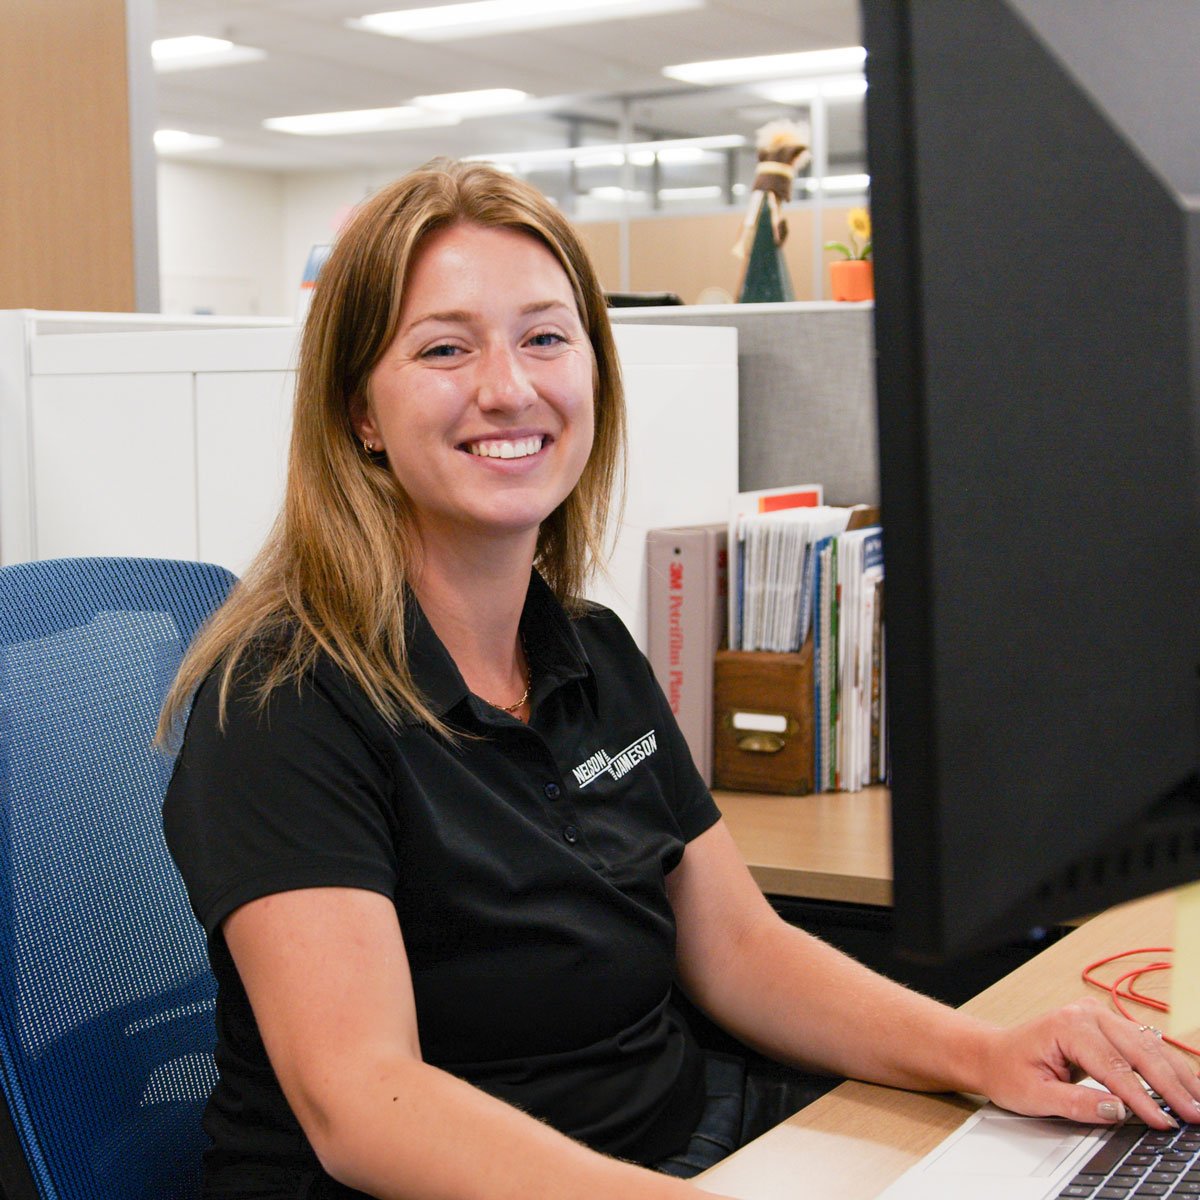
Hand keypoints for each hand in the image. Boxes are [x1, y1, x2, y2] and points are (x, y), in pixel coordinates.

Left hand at [977, 998, 1199, 1128]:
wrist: (994, 1053)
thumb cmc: (1009, 1070)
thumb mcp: (1035, 1095)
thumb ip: (1077, 1104)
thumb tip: (1118, 1111)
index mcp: (1068, 1025)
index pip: (1115, 1066)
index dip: (1142, 1098)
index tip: (1163, 1122)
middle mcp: (1086, 1013)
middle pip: (1140, 1051)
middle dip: (1171, 1086)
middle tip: (1196, 1116)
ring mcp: (1099, 1015)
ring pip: (1149, 1045)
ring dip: (1177, 1075)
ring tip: (1199, 1103)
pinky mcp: (1107, 1025)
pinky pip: (1143, 1044)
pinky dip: (1167, 1065)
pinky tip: (1187, 1084)